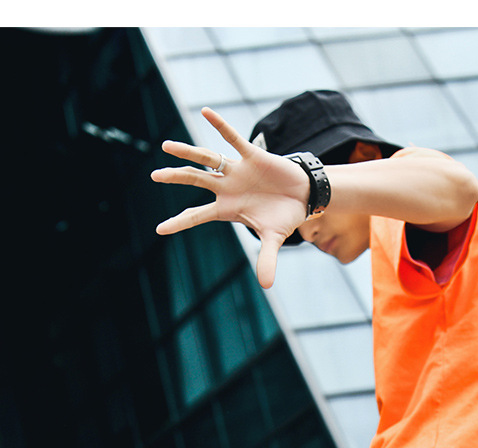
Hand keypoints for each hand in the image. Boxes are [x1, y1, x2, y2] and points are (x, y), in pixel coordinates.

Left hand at [150, 106, 309, 287]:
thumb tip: (266, 286)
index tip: (159, 229)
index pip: (197, 216)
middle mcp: (226, 187)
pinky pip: (233, 138)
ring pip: (207, 159)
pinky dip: (220, 126)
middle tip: (154, 176)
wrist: (303, 195)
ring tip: (167, 147)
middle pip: (195, 181)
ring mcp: (236, 170)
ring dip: (188, 153)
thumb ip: (267, 258)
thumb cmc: (284, 216)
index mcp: (226, 208)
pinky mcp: (251, 156)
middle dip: (176, 178)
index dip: (179, 222)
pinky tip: (206, 112)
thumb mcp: (274, 239)